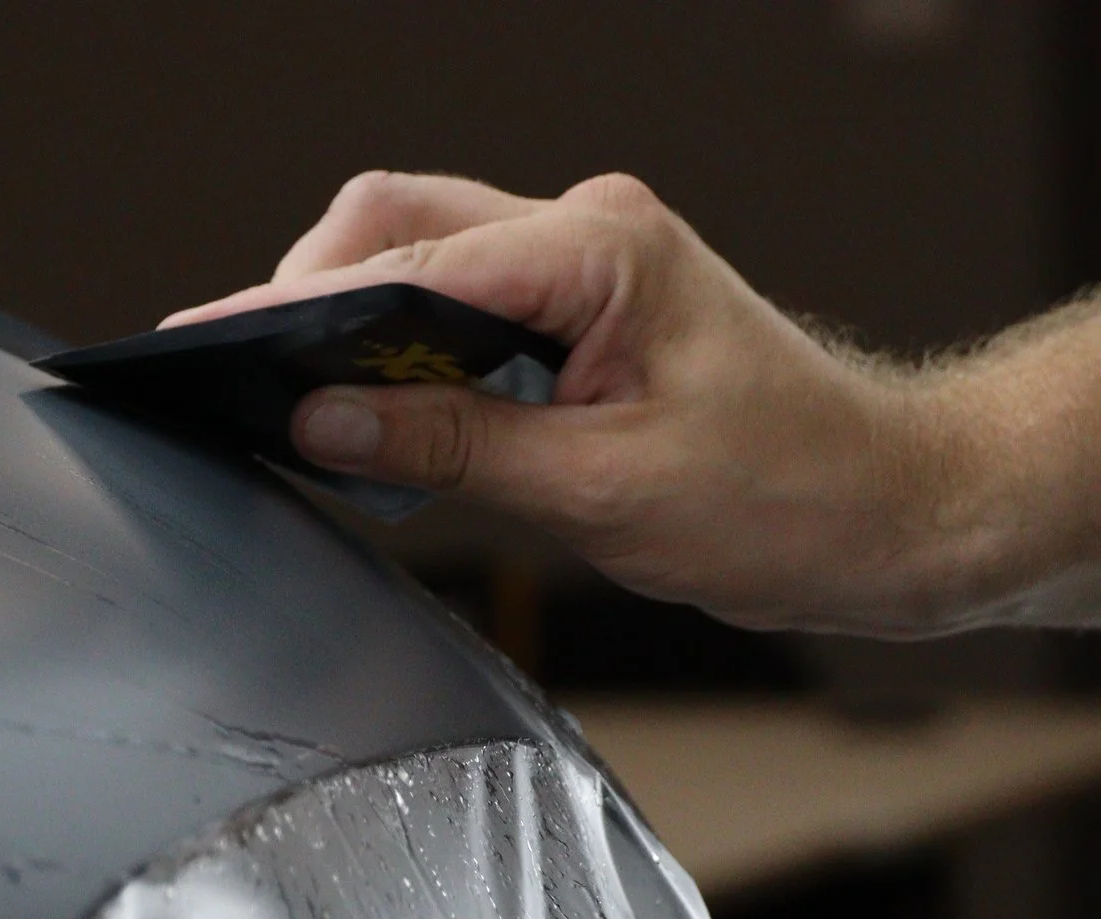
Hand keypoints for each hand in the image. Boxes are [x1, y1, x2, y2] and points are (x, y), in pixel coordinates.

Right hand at [164, 171, 995, 633]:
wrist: (890, 512)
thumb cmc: (787, 499)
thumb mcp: (600, 492)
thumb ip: (450, 446)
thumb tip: (325, 418)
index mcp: (598, 251)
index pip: (407, 263)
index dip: (295, 308)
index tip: (211, 346)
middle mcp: (587, 234)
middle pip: (399, 224)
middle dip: (307, 295)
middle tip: (242, 380)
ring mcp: (586, 269)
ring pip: (425, 262)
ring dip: (358, 327)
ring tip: (299, 407)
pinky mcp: (585, 315)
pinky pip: (464, 311)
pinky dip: (407, 356)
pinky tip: (377, 418)